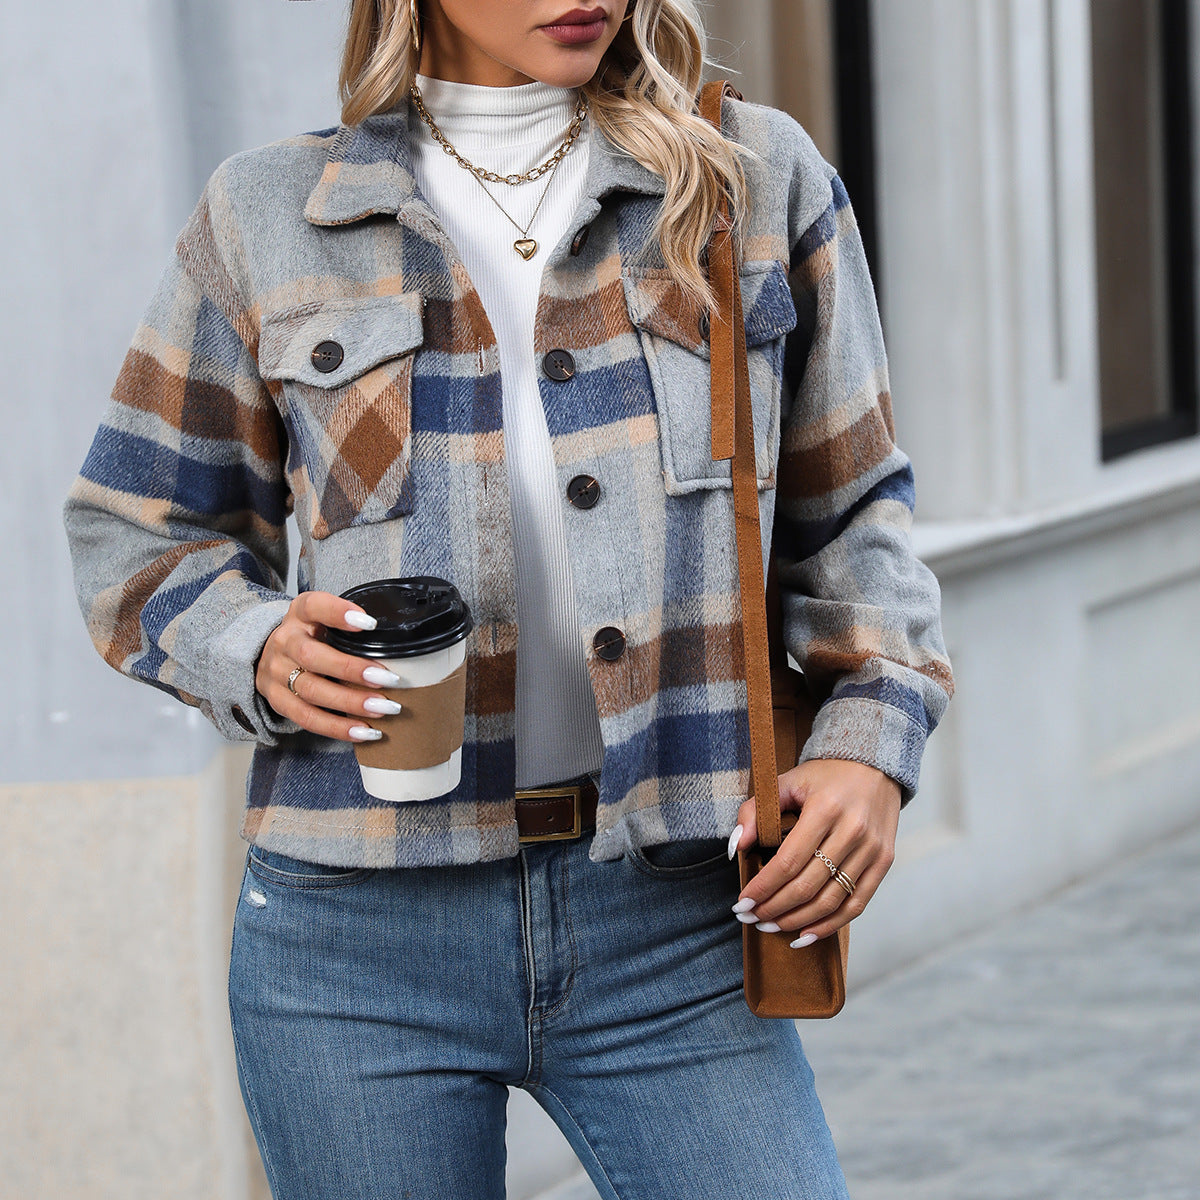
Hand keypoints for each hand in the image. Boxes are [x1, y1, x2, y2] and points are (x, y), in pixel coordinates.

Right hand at [255, 591, 399, 742]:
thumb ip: (349, 626)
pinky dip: (338, 727)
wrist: (270, 656)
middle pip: (311, 656)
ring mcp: (277, 673)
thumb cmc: (311, 636)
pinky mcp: (278, 701)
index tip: (370, 623)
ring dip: (351, 703)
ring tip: (383, 708)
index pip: (313, 606)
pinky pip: (307, 718)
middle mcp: (284, 642)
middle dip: (352, 669)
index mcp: (299, 614)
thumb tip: (398, 644)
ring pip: (312, 690)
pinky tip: (365, 731)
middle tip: (389, 679)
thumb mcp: (324, 619)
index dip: (338, 613)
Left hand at [728, 759, 900, 943]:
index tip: (742, 903)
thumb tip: (736, 847)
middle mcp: (853, 831)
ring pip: (831, 900)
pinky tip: (805, 935)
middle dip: (774, 908)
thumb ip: (755, 810)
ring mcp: (872, 849)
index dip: (763, 888)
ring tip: (771, 927)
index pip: (788, 861)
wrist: (875, 765)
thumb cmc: (824, 776)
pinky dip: (829, 925)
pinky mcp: (884, 861)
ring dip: (797, 920)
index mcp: (826, 808)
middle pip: (807, 886)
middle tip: (751, 918)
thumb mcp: (788, 782)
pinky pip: (856, 904)